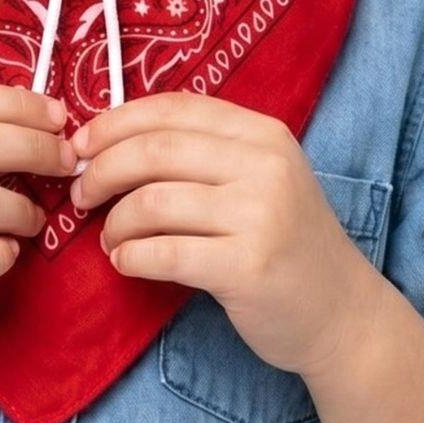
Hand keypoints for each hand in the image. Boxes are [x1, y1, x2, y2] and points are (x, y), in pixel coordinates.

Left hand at [69, 91, 374, 377]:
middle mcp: (264, 165)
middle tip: (80, 194)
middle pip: (156, 150)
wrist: (342, 314)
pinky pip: (165, 253)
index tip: (81, 145)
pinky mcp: (248, 268)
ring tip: (110, 238)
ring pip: (153, 202)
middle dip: (103, 170)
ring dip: (116, 221)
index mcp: (262, 133)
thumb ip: (201, 154)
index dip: (116, 122)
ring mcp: (259, 216)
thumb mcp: (257, 178)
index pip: (174, 109)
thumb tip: (107, 144)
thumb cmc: (284, 241)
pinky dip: (131, 256)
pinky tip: (125, 262)